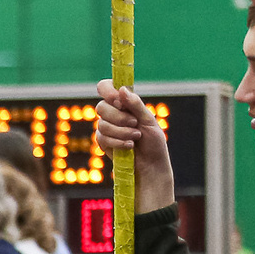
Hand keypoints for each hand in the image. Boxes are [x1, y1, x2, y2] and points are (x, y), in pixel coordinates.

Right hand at [94, 79, 175, 208]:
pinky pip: (102, 138)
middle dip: (118, 117)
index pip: (106, 87)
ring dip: (120, 131)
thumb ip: (136, 105)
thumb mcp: (149, 121)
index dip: (107, 90)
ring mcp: (106, 128)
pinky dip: (117, 142)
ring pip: (101, 124)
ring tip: (135, 137)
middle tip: (134, 124)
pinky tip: (128, 146)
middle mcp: (113, 113)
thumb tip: (122, 90)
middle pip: (101, 106)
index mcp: (125, 104)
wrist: (150, 166)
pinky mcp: (103, 142)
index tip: (117, 99)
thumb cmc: (153, 143)